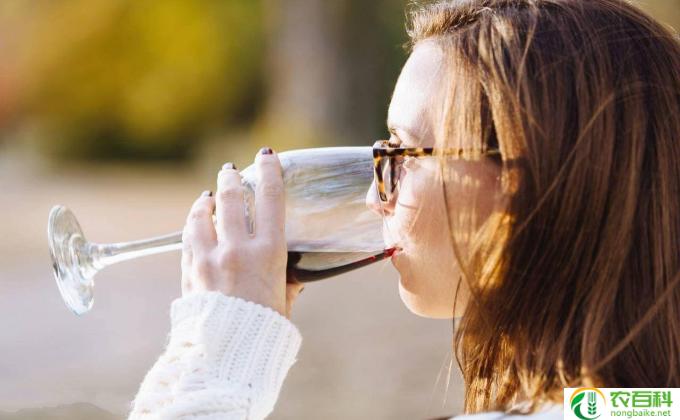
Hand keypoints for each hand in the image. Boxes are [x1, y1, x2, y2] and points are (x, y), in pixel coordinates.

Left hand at [180, 148, 303, 318]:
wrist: (227, 354)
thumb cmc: (263, 331)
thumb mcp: (283, 302)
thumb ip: (287, 284)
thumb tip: (294, 279)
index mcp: (268, 252)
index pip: (271, 198)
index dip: (269, 171)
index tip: (266, 156)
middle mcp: (237, 248)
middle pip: (231, 197)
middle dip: (230, 178)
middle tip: (229, 170)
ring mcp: (209, 258)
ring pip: (202, 214)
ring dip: (206, 201)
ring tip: (208, 196)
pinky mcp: (189, 271)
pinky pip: (188, 239)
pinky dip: (193, 227)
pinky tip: (196, 224)